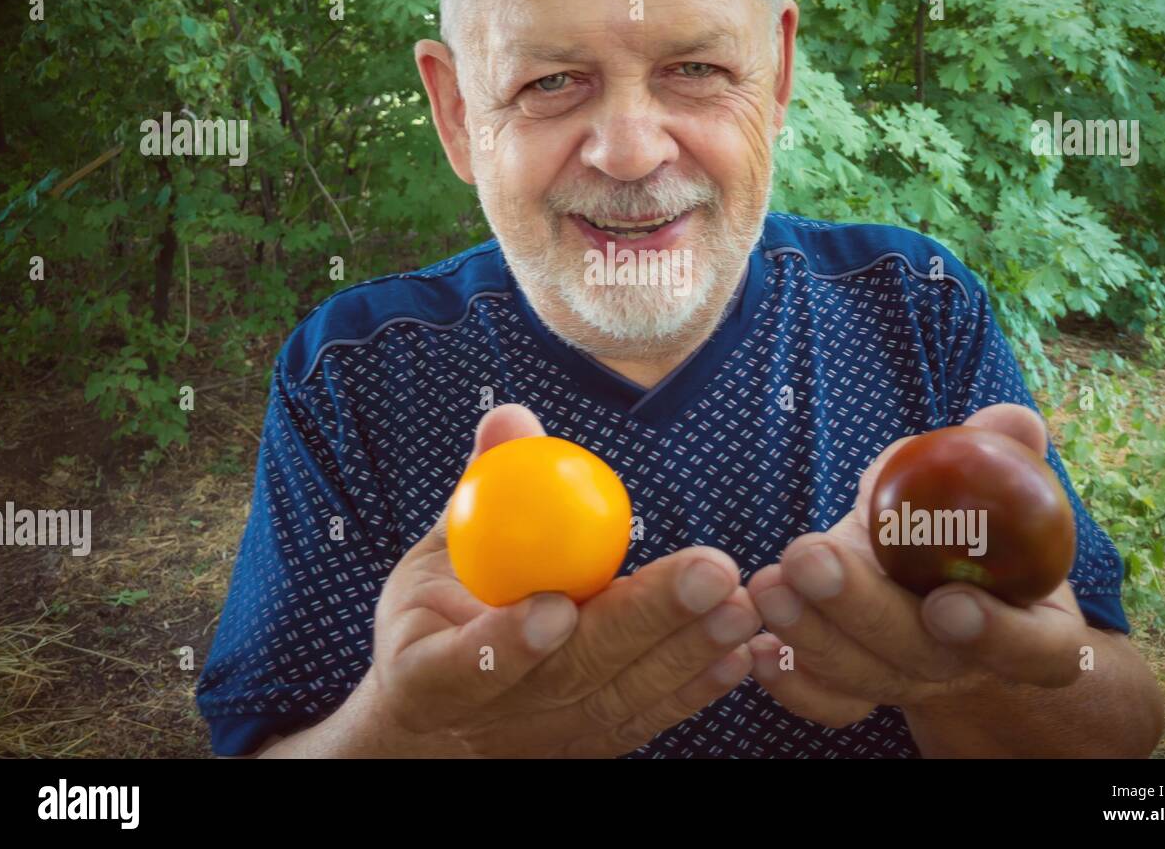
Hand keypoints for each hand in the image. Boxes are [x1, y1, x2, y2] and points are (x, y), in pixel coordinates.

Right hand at [371, 404, 760, 756]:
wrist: (443, 716)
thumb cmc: (437, 616)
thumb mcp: (442, 552)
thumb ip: (480, 489)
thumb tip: (510, 417)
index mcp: (426, 674)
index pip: (459, 670)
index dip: (506, 645)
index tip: (557, 607)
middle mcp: (488, 722)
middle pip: (568, 678)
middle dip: (643, 624)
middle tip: (707, 573)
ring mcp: (544, 743)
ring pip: (620, 700)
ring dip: (686, 650)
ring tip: (738, 601)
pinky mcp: (591, 747)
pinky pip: (647, 717)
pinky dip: (695, 685)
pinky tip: (739, 647)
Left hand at [744, 404, 1087, 727]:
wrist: (938, 580)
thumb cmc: (968, 524)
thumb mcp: (990, 485)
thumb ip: (1004, 453)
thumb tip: (1013, 420)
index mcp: (1032, 629)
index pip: (1034, 649)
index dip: (996, 635)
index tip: (948, 602)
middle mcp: (970, 667)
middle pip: (923, 658)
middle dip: (861, 610)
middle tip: (809, 559)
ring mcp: (911, 683)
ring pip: (864, 678)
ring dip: (809, 634)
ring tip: (767, 584)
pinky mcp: (858, 689)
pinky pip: (827, 701)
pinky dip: (790, 682)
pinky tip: (758, 648)